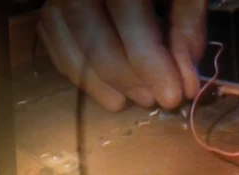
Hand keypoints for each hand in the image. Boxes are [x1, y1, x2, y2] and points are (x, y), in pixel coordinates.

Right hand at [37, 0, 206, 111]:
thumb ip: (188, 32)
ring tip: (131, 101)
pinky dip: (79, 72)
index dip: (150, 63)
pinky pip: (55, 43)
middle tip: (152, 100)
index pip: (129, 19)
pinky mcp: (50, 6)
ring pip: (69, 44)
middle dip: (126, 78)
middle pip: (94, 37)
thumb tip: (186, 86)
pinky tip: (107, 90)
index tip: (172, 96)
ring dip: (100, 83)